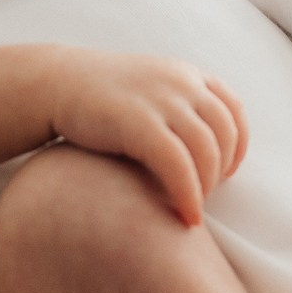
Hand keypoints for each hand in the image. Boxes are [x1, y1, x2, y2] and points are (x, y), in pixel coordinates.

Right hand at [45, 50, 246, 223]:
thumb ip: (178, 107)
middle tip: (202, 195)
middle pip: (224, 134)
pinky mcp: (140, 122)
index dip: (237, 145)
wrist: (54, 84)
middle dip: (220, 171)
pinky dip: (189, 195)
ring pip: (207, 152)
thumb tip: (204, 148)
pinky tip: (187, 218)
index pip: (233, 109)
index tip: (227, 171)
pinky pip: (179, 165)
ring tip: (191, 209)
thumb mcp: (148, 88)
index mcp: (186, 74)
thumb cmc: (99, 97)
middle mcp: (181, 82)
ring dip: (206, 188)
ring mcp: (162, 100)